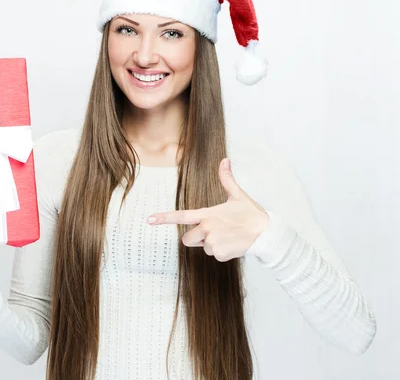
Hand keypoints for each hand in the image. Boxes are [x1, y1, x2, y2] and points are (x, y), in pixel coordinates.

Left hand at [147, 158, 268, 261]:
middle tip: (215, 232)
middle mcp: (207, 228)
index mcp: (208, 214)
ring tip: (228, 236)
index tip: (149, 220)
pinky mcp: (220, 254)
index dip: (164, 218)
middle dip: (196, 238)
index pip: (181, 216)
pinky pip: (215, 255)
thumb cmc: (251, 214)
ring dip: (212, 244)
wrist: (266, 234)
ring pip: (203, 247)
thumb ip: (227, 179)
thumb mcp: (237, 195)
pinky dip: (223, 252)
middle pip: (187, 239)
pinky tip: (233, 244)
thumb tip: (225, 160)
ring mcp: (213, 242)